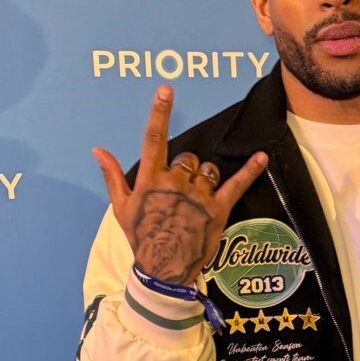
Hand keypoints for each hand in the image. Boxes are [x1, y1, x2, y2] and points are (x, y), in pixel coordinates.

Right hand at [91, 86, 267, 287]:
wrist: (162, 269)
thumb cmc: (140, 237)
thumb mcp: (121, 207)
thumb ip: (112, 175)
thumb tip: (98, 150)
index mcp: (151, 180)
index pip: (155, 138)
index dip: (160, 112)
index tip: (166, 91)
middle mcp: (175, 183)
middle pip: (188, 158)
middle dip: (186, 168)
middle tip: (181, 192)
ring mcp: (198, 196)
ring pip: (208, 170)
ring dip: (205, 178)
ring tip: (198, 199)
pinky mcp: (218, 209)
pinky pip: (237, 184)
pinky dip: (251, 170)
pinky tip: (261, 157)